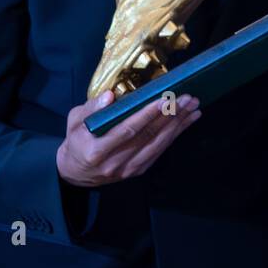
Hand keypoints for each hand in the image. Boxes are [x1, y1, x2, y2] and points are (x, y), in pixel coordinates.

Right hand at [57, 89, 200, 186]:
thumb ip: (91, 108)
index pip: (128, 130)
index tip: (164, 99)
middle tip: (187, 98)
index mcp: (96, 151)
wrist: (75, 172)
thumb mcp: (74, 121)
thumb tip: (110, 95)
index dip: (147, 115)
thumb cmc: (76, 141)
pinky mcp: (138, 170)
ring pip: (158, 144)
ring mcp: (129, 169)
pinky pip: (160, 150)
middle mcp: (115, 163)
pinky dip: (175, 135)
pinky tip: (187, 121)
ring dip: (178, 125)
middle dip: (170, 116)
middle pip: (148, 137)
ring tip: (193, 107)